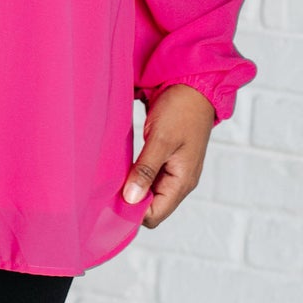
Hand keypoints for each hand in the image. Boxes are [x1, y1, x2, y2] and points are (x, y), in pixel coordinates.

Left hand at [122, 84, 216, 227]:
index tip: (111, 200)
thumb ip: (146, 170)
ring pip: (150, 193)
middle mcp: (181, 181)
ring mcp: (175, 171)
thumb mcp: (161, 139)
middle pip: (152, 207)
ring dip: (133, 188)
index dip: (133, 213)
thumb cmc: (182, 110)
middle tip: (107, 189)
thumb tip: (131, 199)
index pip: (155, 215)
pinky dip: (137, 176)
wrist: (195, 86)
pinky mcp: (169, 160)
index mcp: (183, 181)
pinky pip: (151, 178)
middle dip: (130, 202)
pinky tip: (123, 168)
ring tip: (113, 178)